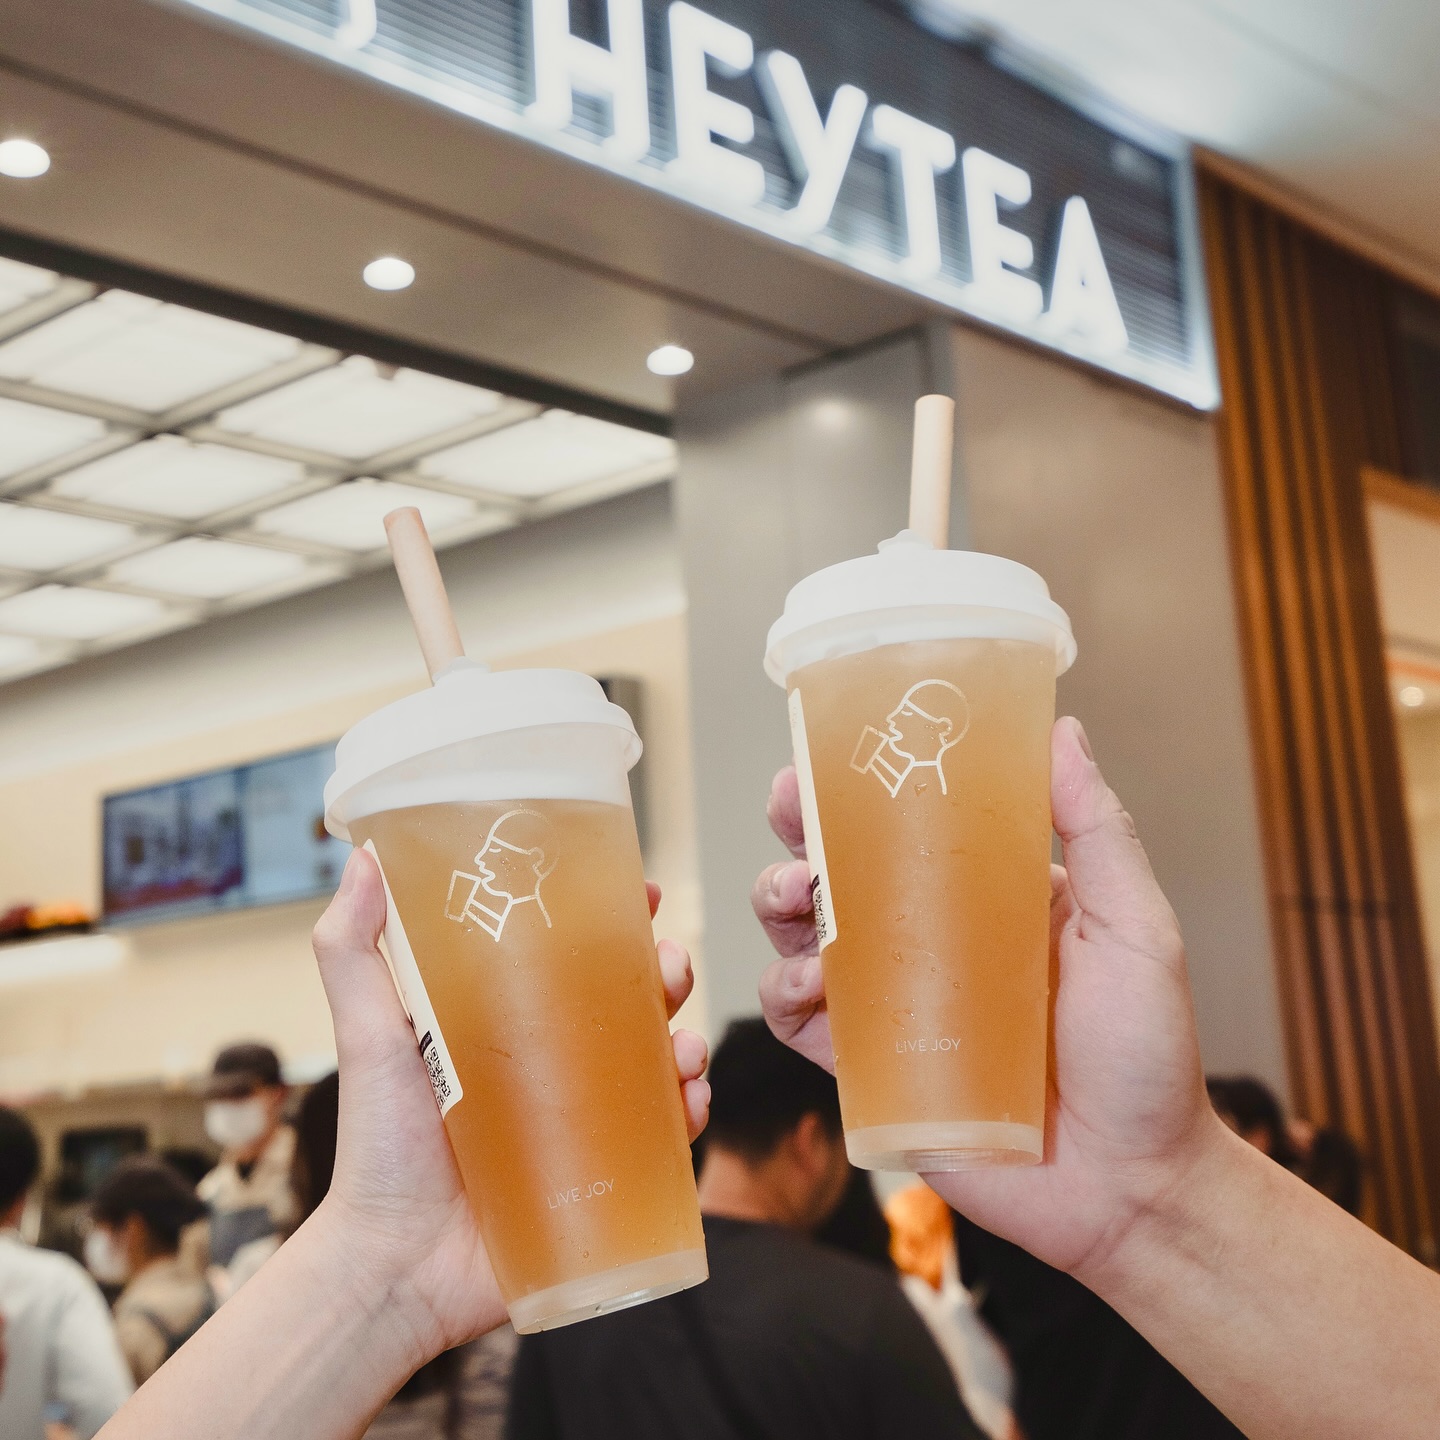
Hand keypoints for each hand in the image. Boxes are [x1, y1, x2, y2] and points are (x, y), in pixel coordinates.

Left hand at [310, 849, 708, 1356]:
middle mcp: (552, 1063)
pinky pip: (663, 1135)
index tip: (639, 890)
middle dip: (666, 973)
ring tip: (681, 1048)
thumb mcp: (366, 1036)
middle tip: (669, 967)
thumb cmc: (377, 1150)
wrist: (396, 1267)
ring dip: (687, 1040)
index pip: (571, 953)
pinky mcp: (604, 1175)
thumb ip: (352, 951)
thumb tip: (359, 859)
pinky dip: (688, 1110)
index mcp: (506, 1021)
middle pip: (630, 1000)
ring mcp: (582, 1120)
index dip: (614, 918)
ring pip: (658, 1060)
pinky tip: (686, 1102)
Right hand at [753, 716, 1222, 1282]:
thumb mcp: (1135, 929)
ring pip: (805, 935)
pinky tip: (803, 984)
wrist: (1131, 1189)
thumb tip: (1062, 732)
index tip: (833, 748)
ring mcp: (896, 1004)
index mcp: (988, 897)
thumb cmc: (1146, 1058)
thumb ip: (1098, 832)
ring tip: (797, 895)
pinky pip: (803, 1022)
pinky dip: (783, 995)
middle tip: (790, 805)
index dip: (865, 783)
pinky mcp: (870, 1069)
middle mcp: (931, 942)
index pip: (913, 823)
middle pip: (842, 869)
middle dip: (801, 829)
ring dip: (780, 901)